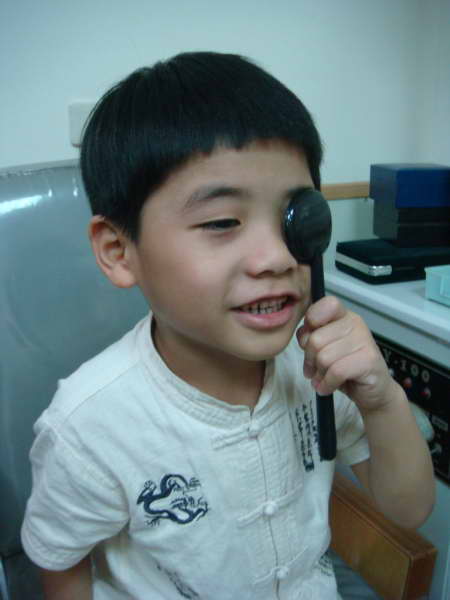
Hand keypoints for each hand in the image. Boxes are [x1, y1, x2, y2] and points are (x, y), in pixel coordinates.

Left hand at [297, 295, 397, 411]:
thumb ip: (311, 335)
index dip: (311, 322)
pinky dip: (328, 383)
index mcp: (344, 316)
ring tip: (323, 379)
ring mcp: (364, 341)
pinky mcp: (369, 360)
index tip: (309, 340)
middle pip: (316, 339)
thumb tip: (304, 336)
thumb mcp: (324, 348)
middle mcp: (355, 324)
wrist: (373, 390)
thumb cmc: (346, 368)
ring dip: (319, 375)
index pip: (325, 305)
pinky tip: (328, 387)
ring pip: (324, 357)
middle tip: (314, 370)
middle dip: (310, 360)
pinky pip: (336, 371)